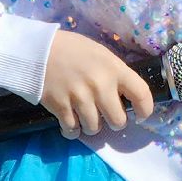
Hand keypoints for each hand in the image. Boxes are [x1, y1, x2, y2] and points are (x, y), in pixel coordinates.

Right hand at [40, 30, 154, 138]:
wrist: (36, 50)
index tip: (140, 115)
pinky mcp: (60, 107)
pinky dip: (73, 130)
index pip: (141, 94)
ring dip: (92, 126)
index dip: (145, 110)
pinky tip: (71, 122)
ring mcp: (80, 98)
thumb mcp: (100, 54)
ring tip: (85, 116)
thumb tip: (125, 97)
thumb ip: (114, 74)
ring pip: (95, 129)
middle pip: (118, 121)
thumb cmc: (72, 49)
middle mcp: (100, 85)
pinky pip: (72, 131)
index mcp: (114, 69)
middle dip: (114, 122)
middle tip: (106, 115)